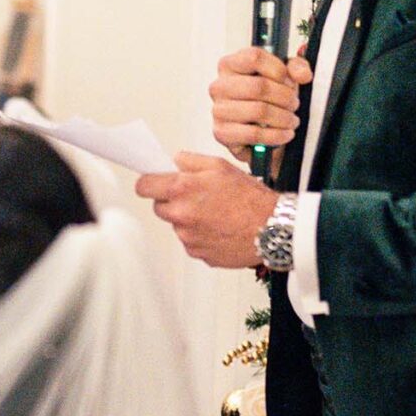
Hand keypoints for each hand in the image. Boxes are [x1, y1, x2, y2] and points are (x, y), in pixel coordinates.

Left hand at [134, 152, 281, 270]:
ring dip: (188, 219)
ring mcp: (187, 237)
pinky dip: (200, 235)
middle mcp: (180, 215)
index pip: (143, 187)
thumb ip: (190, 161)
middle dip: (172, 201)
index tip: (154, 183)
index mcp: (182, 189)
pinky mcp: (197, 253)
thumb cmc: (250, 197)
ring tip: (215, 213)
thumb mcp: (220, 167)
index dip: (150, 183)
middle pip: (159, 207)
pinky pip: (190, 242)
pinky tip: (219, 228)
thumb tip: (174, 162)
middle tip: (196, 197)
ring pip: (177, 225)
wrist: (272, 228)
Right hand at [208, 46, 311, 165]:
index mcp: (230, 64)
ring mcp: (218, 110)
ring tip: (291, 120)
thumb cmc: (265, 96)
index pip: (254, 58)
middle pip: (259, 86)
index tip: (289, 81)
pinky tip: (285, 133)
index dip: (278, 69)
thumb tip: (303, 74)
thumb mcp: (283, 75)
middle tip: (294, 104)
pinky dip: (276, 135)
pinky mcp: (222, 133)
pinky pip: (254, 134)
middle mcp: (219, 86)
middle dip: (285, 97)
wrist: (255, 126)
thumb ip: (296, 67)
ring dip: (283, 117)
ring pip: (258, 111)